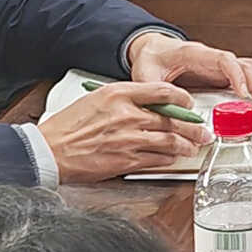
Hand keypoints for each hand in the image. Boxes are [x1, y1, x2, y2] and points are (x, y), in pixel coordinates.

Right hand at [38, 77, 208, 182]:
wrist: (49, 151)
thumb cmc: (68, 126)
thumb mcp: (96, 99)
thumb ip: (125, 99)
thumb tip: (150, 104)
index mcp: (118, 94)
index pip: (162, 90)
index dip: (182, 98)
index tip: (189, 103)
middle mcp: (127, 114)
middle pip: (173, 117)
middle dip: (193, 126)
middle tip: (202, 130)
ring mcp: (128, 139)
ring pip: (170, 140)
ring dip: (187, 144)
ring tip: (194, 146)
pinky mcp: (126, 161)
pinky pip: (158, 159)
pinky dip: (170, 158)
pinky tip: (175, 157)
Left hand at [127, 31, 251, 116]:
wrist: (153, 49)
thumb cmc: (152, 58)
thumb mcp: (145, 75)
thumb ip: (155, 92)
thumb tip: (171, 111)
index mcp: (195, 54)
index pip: (224, 60)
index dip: (236, 75)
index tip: (242, 92)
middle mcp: (213, 57)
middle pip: (244, 65)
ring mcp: (220, 65)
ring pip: (251, 68)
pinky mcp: (222, 74)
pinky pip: (248, 74)